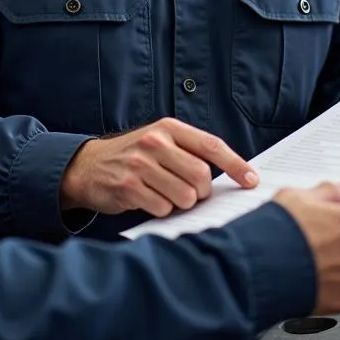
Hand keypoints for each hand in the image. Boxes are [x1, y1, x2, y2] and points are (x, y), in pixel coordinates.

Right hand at [59, 117, 258, 217]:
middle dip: (202, 192)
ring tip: (166, 195)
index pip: (211, 145)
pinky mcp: (129, 187)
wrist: (87, 166)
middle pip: (201, 175)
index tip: (251, 180)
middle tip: (190, 193)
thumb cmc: (133, 156)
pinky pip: (163, 208)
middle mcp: (155, 142)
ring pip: (185, 196)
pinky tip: (150, 201)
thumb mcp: (160, 142)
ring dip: (181, 203)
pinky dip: (162, 210)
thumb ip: (189, 152)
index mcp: (168, 128)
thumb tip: (231, 175)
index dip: (236, 165)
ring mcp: (140, 165)